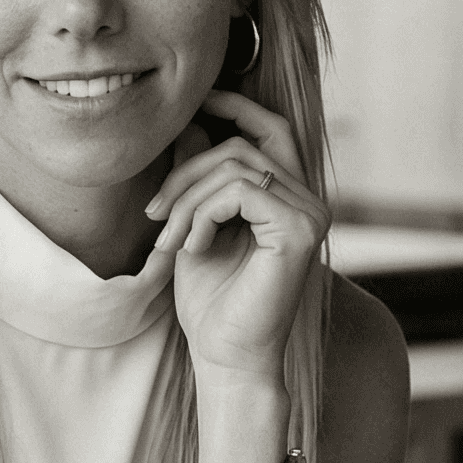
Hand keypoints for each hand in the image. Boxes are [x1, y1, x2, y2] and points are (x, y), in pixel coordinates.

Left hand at [147, 86, 329, 381]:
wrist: (226, 357)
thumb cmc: (212, 303)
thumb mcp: (195, 227)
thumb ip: (199, 179)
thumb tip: (189, 125)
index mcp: (289, 198)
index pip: (271, 129)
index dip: (235, 106)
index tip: (193, 105)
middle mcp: (309, 201)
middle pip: (242, 145)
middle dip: (186, 171)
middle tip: (152, 214)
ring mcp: (310, 213)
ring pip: (236, 166)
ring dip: (186, 200)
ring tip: (167, 241)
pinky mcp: (300, 229)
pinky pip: (241, 190)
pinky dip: (203, 214)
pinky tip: (191, 248)